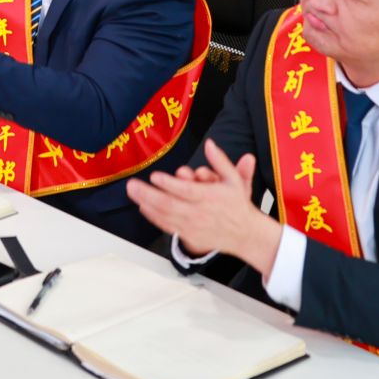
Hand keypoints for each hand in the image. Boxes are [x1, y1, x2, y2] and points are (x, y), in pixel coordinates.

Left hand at [127, 141, 279, 270]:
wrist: (245, 235)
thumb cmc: (237, 205)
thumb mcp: (234, 180)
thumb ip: (220, 161)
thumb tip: (210, 143)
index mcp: (210, 197)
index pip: (186, 191)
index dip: (169, 184)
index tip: (155, 176)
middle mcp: (199, 213)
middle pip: (169, 204)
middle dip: (148, 194)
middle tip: (132, 185)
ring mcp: (192, 226)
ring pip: (165, 216)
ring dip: (146, 204)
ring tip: (133, 194)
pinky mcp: (189, 235)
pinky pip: (168, 226)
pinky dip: (154, 217)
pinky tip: (143, 207)